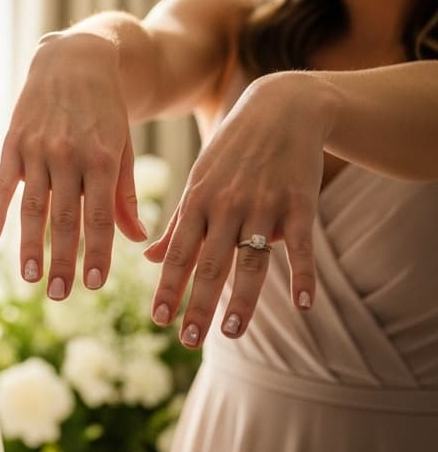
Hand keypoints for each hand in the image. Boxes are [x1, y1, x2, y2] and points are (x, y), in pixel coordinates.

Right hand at [0, 34, 145, 299]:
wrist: (75, 58)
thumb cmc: (105, 109)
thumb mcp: (121, 147)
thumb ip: (124, 194)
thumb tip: (137, 240)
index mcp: (101, 159)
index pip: (99, 217)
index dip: (96, 253)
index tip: (94, 285)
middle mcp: (69, 156)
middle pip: (65, 219)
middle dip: (63, 261)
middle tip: (61, 295)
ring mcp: (38, 148)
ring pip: (33, 206)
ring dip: (30, 245)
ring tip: (30, 277)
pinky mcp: (13, 141)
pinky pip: (4, 182)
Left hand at [144, 72, 319, 347]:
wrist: (282, 109)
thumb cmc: (232, 151)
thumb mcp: (198, 181)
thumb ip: (178, 224)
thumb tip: (148, 260)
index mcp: (197, 200)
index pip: (178, 252)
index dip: (168, 286)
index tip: (158, 319)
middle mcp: (227, 206)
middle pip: (211, 264)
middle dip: (198, 305)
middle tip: (187, 341)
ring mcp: (265, 206)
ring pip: (251, 262)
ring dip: (241, 301)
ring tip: (230, 334)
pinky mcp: (300, 205)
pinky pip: (302, 246)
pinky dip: (303, 275)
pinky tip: (303, 305)